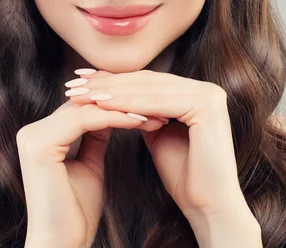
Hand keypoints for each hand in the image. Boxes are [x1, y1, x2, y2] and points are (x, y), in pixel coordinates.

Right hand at [16, 98, 148, 246]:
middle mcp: (31, 132)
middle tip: (159, 106)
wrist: (63, 243)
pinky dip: (116, 119)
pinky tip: (140, 122)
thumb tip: (109, 114)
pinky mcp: (41, 146)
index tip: (152, 108)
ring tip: (155, 114)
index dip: (119, 104)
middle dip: (125, 103)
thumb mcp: (89, 164)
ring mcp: (33, 137)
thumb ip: (94, 137)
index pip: (83, 106)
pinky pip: (86, 120)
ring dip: (125, 109)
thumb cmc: (77, 212)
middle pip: (85, 103)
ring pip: (88, 108)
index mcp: (40, 135)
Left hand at [65, 69, 248, 219]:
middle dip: (109, 82)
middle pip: (150, 81)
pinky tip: (102, 104)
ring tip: (82, 94)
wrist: (209, 205)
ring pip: (151, 88)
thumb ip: (145, 114)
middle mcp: (209, 89)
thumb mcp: (160, 136)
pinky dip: (128, 102)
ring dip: (113, 90)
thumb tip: (118, 98)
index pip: (151, 81)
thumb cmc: (186, 176)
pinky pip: (158, 102)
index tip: (83, 83)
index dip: (115, 81)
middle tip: (74, 83)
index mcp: (201, 93)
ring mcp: (210, 95)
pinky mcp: (206, 106)